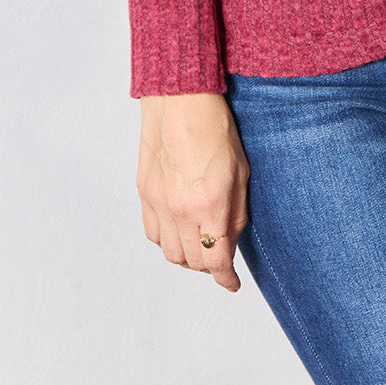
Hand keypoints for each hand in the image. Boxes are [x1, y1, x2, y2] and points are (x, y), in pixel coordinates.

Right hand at [137, 92, 250, 292]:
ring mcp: (160, 203)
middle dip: (210, 266)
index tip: (232, 284)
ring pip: (170, 253)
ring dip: (187, 257)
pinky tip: (178, 230)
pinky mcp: (144, 193)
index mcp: (211, 204)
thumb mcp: (241, 172)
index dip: (226, 279)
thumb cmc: (216, 129)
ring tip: (199, 244)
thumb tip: (230, 242)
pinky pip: (152, 234)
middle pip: (194, 262)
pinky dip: (166, 241)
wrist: (181, 100)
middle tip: (219, 258)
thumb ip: (236, 212)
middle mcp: (182, 210)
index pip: (216, 260)